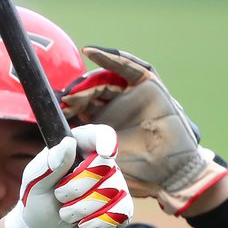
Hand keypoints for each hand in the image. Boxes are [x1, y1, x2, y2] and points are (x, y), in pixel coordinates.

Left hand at [3, 124, 133, 227]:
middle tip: (59, 196)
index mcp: (78, 150)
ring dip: (81, 208)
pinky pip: (120, 212)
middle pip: (105, 166)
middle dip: (76, 187)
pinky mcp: (120, 210)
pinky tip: (82, 225)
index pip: (99, 135)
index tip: (105, 152)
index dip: (106, 140)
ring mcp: (113, 187)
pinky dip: (96, 222)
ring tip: (66, 213)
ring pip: (111, 192)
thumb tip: (69, 143)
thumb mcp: (34, 182)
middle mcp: (101, 165)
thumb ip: (49, 164)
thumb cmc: (38, 202)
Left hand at [61, 46, 227, 214]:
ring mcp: (133, 96)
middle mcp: (117, 108)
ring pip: (106, 80)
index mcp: (103, 124)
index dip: (69, 106)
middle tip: (66, 101)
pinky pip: (128, 68)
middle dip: (77, 95)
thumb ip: (82, 149)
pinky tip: (90, 52)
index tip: (58, 110)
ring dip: (88, 81)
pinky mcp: (149, 86)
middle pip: (92, 92)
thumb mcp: (100, 159)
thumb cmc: (137, 172)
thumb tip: (56, 145)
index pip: (82, 107)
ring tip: (76, 89)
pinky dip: (111, 58)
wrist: (171, 174)